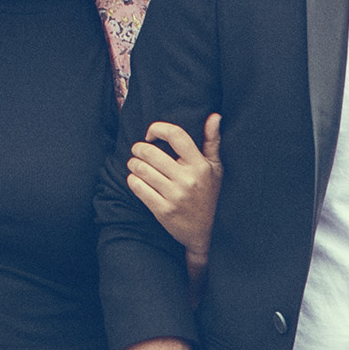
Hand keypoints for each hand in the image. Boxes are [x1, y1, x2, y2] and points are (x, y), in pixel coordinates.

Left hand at [128, 115, 222, 258]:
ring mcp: (175, 196)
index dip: (157, 129)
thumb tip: (215, 116)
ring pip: (141, 169)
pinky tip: (137, 180)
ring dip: (133, 164)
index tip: (151, 135)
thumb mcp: (215, 169)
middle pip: (150, 152)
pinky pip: (137, 187)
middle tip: (138, 151)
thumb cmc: (209, 195)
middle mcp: (188, 179)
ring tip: (136, 165)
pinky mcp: (163, 210)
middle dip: (138, 149)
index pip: (176, 135)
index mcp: (200, 165)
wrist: (205, 233)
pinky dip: (133, 180)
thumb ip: (212, 141)